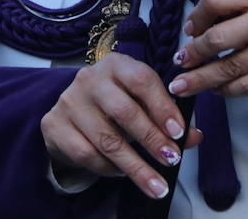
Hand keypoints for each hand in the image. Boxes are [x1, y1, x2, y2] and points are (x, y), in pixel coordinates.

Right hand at [40, 53, 203, 199]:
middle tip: (172, 160)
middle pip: (124, 111)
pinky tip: (122, 174)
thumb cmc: (115, 105)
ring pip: (106, 139)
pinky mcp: (53, 125)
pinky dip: (108, 169)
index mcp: (116, 64)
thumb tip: (194, 137)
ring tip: (155, 183)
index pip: (142, 80)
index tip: (179, 133)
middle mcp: (89, 78)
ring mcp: (68, 101)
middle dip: (152, 140)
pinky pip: (86, 154)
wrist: (72, 113)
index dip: (163, 107)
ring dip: (135, 165)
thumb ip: (169, 118)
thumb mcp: (143, 103)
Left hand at [170, 0, 247, 97]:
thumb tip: (215, 19)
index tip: (192, 26)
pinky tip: (219, 90)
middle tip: (181, 60)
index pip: (215, 0)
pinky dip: (229, 90)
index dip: (197, 15)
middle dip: (192, 53)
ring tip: (184, 84)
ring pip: (227, 69)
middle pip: (215, 39)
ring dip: (201, 79)